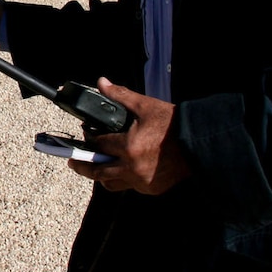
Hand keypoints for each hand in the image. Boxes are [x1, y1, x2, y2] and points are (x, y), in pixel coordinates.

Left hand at [68, 79, 190, 194]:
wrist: (198, 143)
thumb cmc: (172, 124)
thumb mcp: (145, 106)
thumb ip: (120, 96)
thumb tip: (102, 83)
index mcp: (129, 147)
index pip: (99, 145)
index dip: (90, 138)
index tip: (86, 134)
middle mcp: (133, 168)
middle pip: (98, 172)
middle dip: (83, 166)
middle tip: (73, 161)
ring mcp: (142, 181)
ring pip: (113, 184)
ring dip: (103, 176)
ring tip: (96, 167)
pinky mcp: (152, 189)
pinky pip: (131, 187)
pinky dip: (125, 179)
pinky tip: (123, 168)